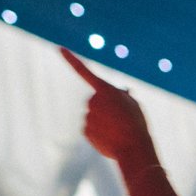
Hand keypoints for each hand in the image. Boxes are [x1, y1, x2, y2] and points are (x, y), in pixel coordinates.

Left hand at [62, 48, 156, 166]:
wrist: (133, 147)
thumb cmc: (136, 123)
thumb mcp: (134, 105)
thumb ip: (124, 96)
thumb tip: (122, 92)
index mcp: (104, 89)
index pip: (84, 71)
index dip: (71, 59)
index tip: (59, 48)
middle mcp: (92, 100)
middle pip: (95, 101)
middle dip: (104, 108)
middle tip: (120, 118)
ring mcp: (87, 116)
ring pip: (94, 117)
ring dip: (104, 122)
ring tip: (117, 131)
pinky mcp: (84, 131)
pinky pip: (91, 130)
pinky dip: (100, 134)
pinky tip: (110, 139)